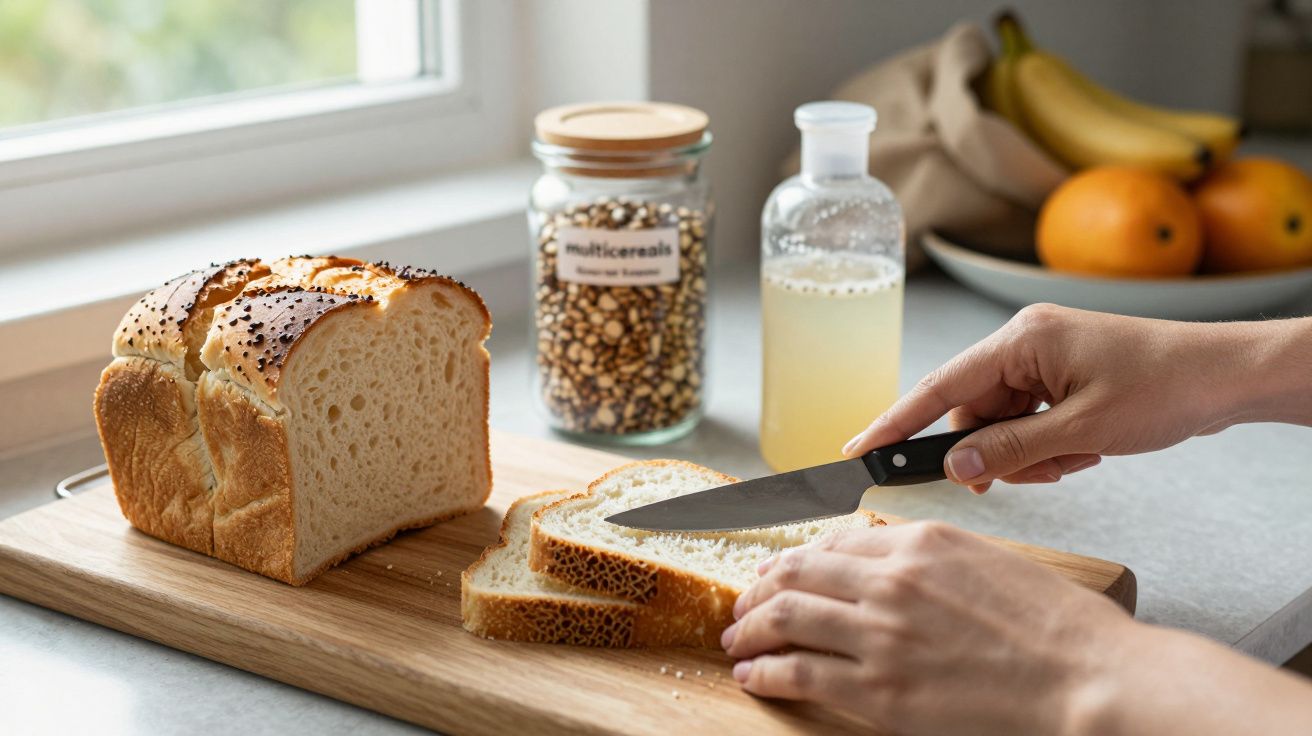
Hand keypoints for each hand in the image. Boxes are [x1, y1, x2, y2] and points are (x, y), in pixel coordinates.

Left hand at [723, 522, 1133, 733]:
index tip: (775, 573)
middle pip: (795, 574)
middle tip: (742, 607)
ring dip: (749, 629)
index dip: (791, 560)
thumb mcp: (990, 563)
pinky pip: (799, 672)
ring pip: (784, 618)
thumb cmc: (1058, 630)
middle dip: (757, 591)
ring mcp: (881, 634)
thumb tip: (879, 554)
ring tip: (735, 642)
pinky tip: (753, 676)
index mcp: (920, 543)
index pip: (830, 543)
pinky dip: (765, 672)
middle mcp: (891, 580)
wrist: (1091, 682)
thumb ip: (928, 557)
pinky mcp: (880, 690)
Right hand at [843, 303, 1285, 492]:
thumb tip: (955, 468)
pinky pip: (1027, 421)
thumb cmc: (1166, 387)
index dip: (896, 421)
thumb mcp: (1083, 431)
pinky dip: (1047, 446)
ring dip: (1028, 454)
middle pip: (972, 411)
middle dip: (994, 452)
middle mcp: (1025, 343)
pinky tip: (1084, 450)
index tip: (859, 448)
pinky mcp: (1061, 377)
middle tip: (1027, 476)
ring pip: (1001, 423)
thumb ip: (1012, 450)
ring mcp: (1043, 360)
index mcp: (1022, 340)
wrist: (1228, 377)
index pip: (941, 386)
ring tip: (1075, 459)